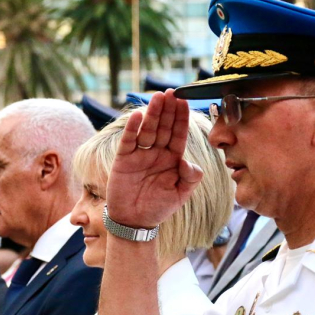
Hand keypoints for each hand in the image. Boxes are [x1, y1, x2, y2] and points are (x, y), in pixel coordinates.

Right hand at [107, 88, 202, 228]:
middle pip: (163, 127)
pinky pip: (129, 141)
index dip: (181, 118)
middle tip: (171, 92)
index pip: (178, 134)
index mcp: (173, 158)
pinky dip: (132, 129)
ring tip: (157, 97)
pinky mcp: (123, 159)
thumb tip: (189, 162)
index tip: (184, 101)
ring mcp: (140, 154)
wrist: (135, 222)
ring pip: (147, 130)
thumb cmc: (159, 207)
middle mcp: (157, 153)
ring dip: (152, 114)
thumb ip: (190, 178)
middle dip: (168, 110)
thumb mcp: (181, 195)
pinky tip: (138, 116)